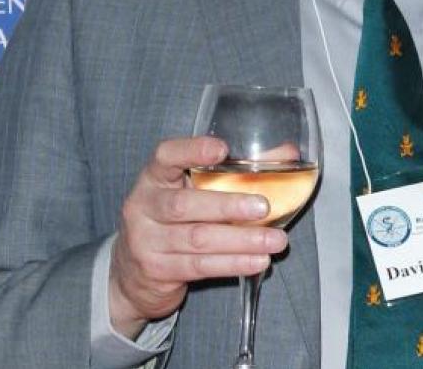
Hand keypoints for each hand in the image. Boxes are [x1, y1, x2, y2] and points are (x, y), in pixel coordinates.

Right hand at [107, 136, 288, 337]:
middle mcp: (143, 206)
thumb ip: (237, 171)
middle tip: (264, 207)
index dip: (191, 150)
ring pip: (197, 239)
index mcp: (154, 178)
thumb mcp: (195, 192)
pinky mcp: (156, 270)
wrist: (134, 273)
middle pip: (184, 205)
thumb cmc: (176, 220)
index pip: (165, 156)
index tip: (222, 149)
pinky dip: (232, 264)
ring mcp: (145, 241)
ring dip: (241, 241)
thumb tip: (287, 153)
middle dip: (228, 206)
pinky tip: (257, 261)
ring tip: (275, 240)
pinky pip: (199, 266)